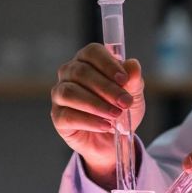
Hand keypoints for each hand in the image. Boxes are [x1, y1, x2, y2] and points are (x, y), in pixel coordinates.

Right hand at [51, 43, 145, 188]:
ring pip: (70, 92)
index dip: (108, 64)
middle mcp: (69, 74)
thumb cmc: (119, 109)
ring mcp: (60, 95)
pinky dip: (90, 121)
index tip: (124, 79)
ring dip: (96, 104)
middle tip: (125, 102)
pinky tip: (105, 126)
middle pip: (81, 72)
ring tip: (115, 115)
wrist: (112, 139)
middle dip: (106, 88)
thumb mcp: (133, 95)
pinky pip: (68, 116)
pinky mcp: (58, 117)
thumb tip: (133, 66)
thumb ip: (134, 80)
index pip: (92, 52)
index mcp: (87, 61)